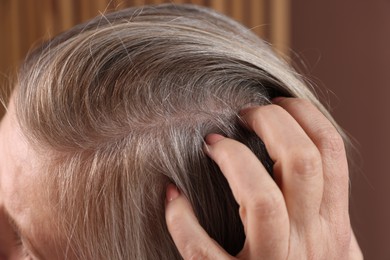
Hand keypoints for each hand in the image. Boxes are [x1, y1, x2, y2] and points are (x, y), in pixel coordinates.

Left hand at [165, 98, 362, 258]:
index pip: (330, 151)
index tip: (276, 100)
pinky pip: (202, 250)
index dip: (304, 114)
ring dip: (233, 160)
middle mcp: (310, 243)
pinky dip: (182, 219)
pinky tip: (172, 197)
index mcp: (333, 225)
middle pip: (301, 162)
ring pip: (261, 199)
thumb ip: (325, 210)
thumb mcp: (330, 245)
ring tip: (212, 144)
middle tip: (244, 113)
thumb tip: (315, 163)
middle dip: (271, 122)